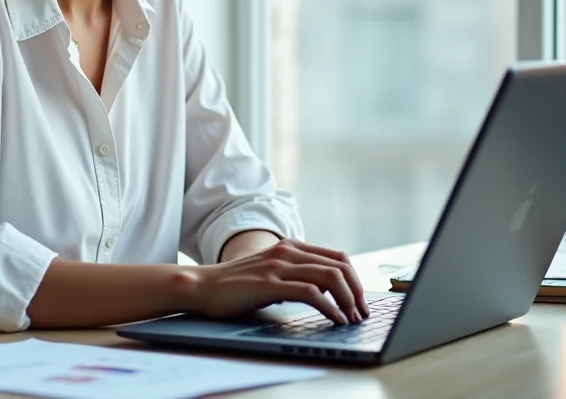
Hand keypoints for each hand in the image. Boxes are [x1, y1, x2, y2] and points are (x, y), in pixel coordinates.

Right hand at [189, 238, 369, 323]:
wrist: (203, 286)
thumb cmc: (236, 284)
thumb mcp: (271, 272)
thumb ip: (294, 274)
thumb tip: (325, 291)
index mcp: (290, 246)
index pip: (337, 257)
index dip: (355, 279)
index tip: (360, 301)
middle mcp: (287, 251)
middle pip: (339, 265)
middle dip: (357, 291)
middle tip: (362, 313)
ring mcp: (279, 265)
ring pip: (330, 276)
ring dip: (348, 300)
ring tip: (351, 319)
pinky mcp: (270, 284)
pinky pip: (311, 293)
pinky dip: (330, 308)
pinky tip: (335, 319)